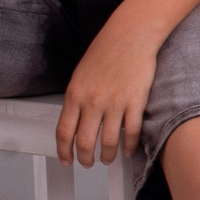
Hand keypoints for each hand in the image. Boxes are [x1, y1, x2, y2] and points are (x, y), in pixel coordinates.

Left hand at [57, 16, 160, 166]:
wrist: (130, 36)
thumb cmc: (107, 51)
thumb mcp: (81, 75)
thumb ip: (77, 100)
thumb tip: (77, 122)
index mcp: (75, 95)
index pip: (64, 132)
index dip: (64, 151)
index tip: (67, 159)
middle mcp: (92, 102)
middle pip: (85, 142)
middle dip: (85, 158)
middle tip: (88, 163)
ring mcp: (115, 103)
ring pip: (108, 141)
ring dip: (107, 156)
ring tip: (107, 159)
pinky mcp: (135, 102)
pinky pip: (131, 132)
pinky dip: (129, 145)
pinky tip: (128, 149)